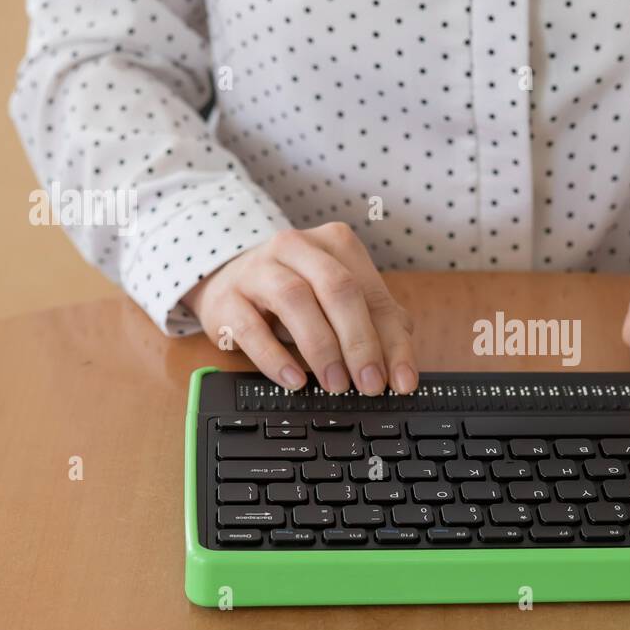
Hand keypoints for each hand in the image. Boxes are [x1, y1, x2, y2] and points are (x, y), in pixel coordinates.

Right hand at [181, 223, 417, 394]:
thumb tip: (402, 374)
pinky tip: (294, 380)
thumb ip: (378, 330)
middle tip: (370, 384)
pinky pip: (250, 327)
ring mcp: (258, 268)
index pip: (373, 295)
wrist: (229, 282)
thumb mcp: (340, 304)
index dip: (393, 342)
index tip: (402, 381)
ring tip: (336, 384)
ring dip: (321, 348)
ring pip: (295, 299)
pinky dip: (275, 357)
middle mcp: (297, 247)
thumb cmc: (297, 294)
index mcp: (336, 244)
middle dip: (359, 342)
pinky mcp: (227, 298)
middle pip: (338, 289)